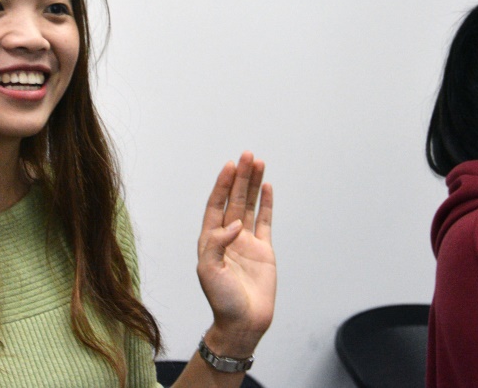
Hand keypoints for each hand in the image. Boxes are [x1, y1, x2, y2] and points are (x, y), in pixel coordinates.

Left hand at [195, 151, 274, 356]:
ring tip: (259, 163)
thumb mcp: (209, 271)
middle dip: (240, 177)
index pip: (216, 204)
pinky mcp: (264, 249)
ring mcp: (246, 241)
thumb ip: (218, 243)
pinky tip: (268, 187)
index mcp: (210, 239)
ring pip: (250, 205)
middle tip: (247, 155)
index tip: (230, 166)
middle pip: (235, 199)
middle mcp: (228, 236)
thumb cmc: (221, 300)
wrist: (243, 322)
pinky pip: (265, 220)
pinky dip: (267, 204)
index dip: (222, 184)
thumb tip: (235, 224)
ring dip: (254, 185)